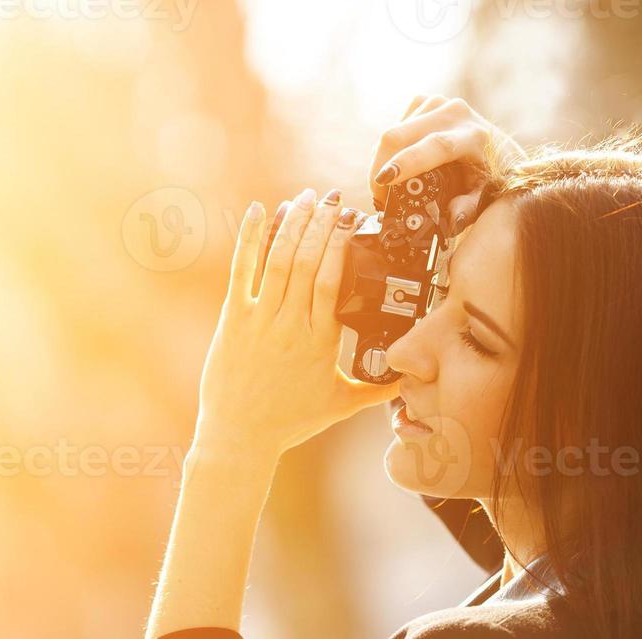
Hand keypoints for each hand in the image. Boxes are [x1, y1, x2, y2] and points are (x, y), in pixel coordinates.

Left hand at [192, 187, 398, 459]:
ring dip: (293, 223)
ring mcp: (260, 321)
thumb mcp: (341, 405)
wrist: (240, 437)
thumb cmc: (289, 422)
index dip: (342, 244)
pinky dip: (248, 238)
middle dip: (321, 223)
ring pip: (280, 260)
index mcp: (322, 341)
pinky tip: (257, 211)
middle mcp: (292, 326)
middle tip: (331, 198)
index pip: (336, 281)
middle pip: (309, 262)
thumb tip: (409, 380)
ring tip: (304, 198)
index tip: (350, 220)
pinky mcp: (233, 321)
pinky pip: (241, 271)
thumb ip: (377, 389)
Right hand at [368, 95, 524, 233]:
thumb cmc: (491, 178)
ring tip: (389, 186)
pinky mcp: (425, 102)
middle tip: (379, 199)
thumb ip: (468, 210)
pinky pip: (394, 126)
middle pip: (399, 136)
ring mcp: (438, 104)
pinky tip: (399, 163)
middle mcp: (455, 113)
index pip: (435, 146)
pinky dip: (389, 149)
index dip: (407, 162)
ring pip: (392, 133)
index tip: (384, 179)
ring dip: (381, 161)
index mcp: (473, 136)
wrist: (500, 148)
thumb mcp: (485, 197)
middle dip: (379, 169)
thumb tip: (451, 223)